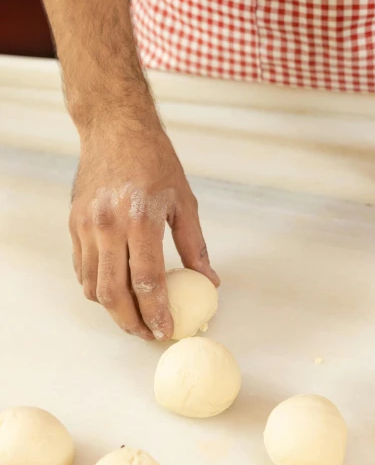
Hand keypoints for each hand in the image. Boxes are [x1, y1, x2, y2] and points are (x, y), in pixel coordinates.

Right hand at [69, 118, 218, 340]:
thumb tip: (209, 280)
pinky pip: (82, 268)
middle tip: (148, 334)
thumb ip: (194, 245)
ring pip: (92, 286)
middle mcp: (108, 225)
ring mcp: (87, 226)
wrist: (115, 130)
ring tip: (133, 316)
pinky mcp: (74, 224)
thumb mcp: (183, 199)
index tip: (166, 330)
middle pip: (113, 293)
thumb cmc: (154, 160)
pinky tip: (115, 290)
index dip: (157, 312)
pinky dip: (96, 287)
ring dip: (112, 309)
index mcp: (141, 218)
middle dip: (131, 322)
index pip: (147, 281)